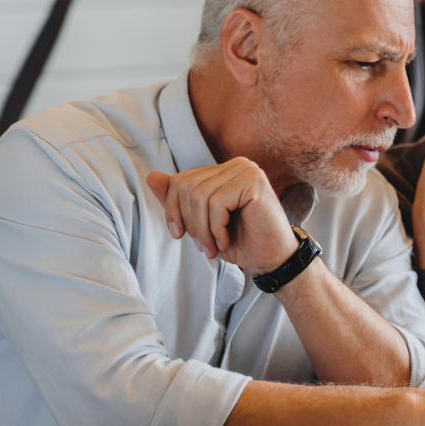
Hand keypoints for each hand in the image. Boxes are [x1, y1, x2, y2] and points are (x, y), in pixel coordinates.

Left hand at [146, 157, 294, 274]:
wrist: (273, 260)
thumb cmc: (241, 242)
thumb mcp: (201, 223)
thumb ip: (178, 201)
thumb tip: (151, 176)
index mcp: (224, 170)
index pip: (180, 180)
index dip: (173, 210)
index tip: (181, 235)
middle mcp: (237, 164)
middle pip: (186, 186)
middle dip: (188, 222)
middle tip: (203, 246)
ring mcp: (247, 170)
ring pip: (199, 196)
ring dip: (202, 229)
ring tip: (214, 247)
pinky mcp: (253, 182)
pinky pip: (217, 203)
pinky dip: (216, 228)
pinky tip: (226, 240)